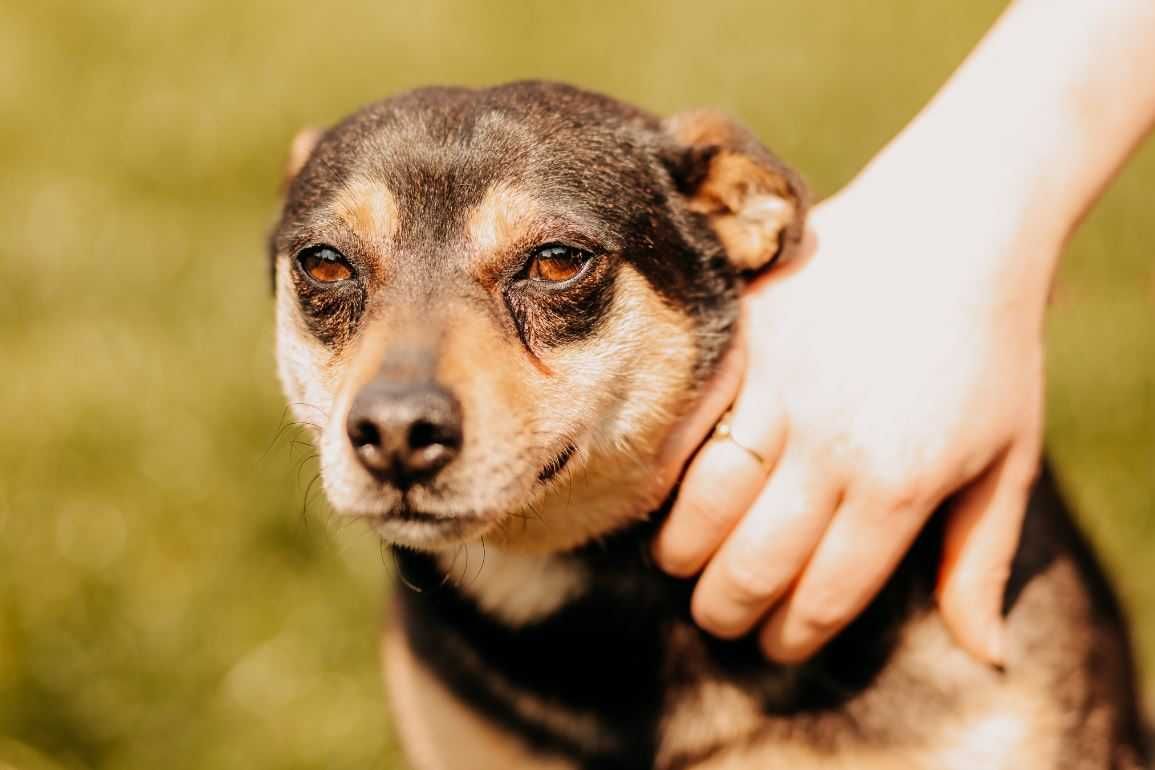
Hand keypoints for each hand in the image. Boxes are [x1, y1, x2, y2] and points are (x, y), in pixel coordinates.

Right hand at [652, 171, 1049, 664]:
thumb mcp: (1006, 460)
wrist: (951, 225)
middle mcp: (831, 447)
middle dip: (726, 611)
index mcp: (901, 485)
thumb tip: (983, 655)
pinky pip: (680, 428)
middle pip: (752, 565)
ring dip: (684, 556)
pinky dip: (658, 475)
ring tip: (686, 566)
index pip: (823, 596)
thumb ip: (980, 561)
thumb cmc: (989, 350)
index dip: (791, 635)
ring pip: (702, 507)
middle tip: (720, 617)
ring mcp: (779, 390)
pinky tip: (656, 499)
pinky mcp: (741, 342)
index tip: (776, 643)